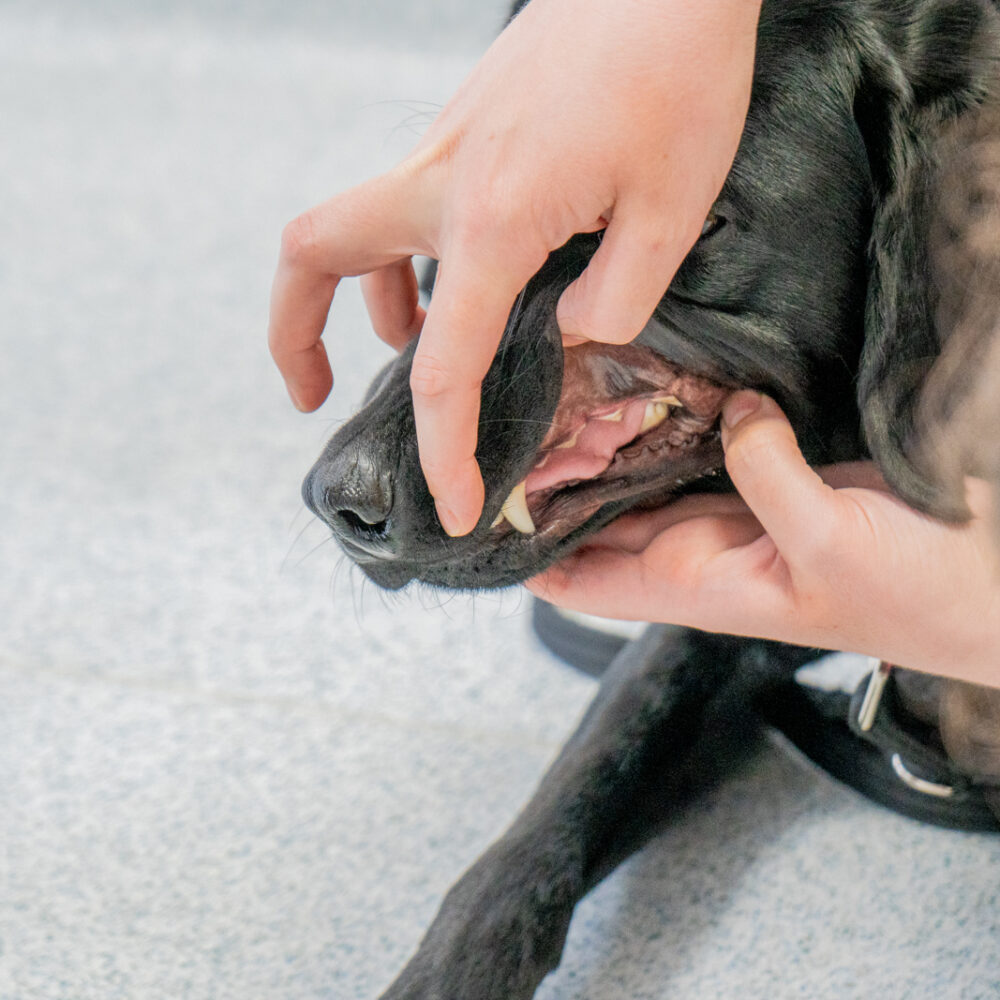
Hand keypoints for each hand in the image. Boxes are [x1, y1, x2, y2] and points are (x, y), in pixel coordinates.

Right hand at [269, 0, 760, 534]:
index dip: (444, 449)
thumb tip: (567, 326)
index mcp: (489, 218)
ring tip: (401, 350)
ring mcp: (447, 145)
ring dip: (356, 297)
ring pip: (355, 226)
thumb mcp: (672, 209)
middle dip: (291, 334)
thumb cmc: (679, 72)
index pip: (443, 363)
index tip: (455, 507)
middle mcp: (443, 180)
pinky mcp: (468, 124)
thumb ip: (614, 298)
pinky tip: (460, 276)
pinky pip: (408, 201)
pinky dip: (410, 255)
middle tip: (312, 396)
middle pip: (313, 255)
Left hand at [527, 392, 999, 687]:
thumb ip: (766, 475)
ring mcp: (732, 511)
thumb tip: (733, 412)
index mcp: (694, 583)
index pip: (579, 577)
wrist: (988, 587)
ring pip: (643, 478)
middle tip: (505, 420)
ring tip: (555, 390)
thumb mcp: (828, 541)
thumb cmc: (916, 595)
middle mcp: (698, 550)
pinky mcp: (770, 477)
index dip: (526, 550)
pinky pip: (703, 445)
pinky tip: (648, 380)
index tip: (477, 508)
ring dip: (606, 445)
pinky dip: (674, 419)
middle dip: (553, 481)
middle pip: (597, 519)